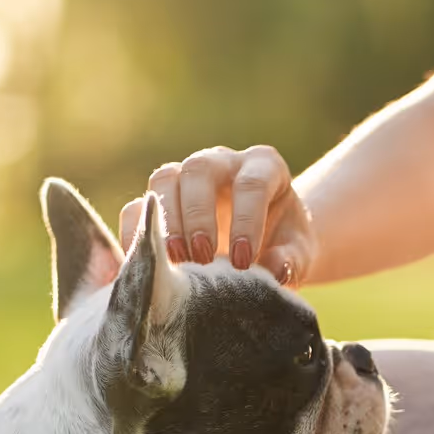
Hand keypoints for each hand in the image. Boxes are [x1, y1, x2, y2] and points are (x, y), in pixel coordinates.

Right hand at [119, 145, 317, 284]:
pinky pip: (137, 207)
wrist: (264, 249)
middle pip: (200, 170)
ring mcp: (186, 177)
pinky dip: (137, 235)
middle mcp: (222, 163)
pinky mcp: (161, 201)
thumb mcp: (297, 255)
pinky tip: (146, 265)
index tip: (243, 262)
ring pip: (165, 179)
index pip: (252, 183)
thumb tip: (275, 269)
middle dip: (198, 216)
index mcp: (263, 167)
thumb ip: (291, 260)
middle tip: (203, 259)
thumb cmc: (283, 246)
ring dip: (165, 222)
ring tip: (175, 261)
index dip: (246, 221)